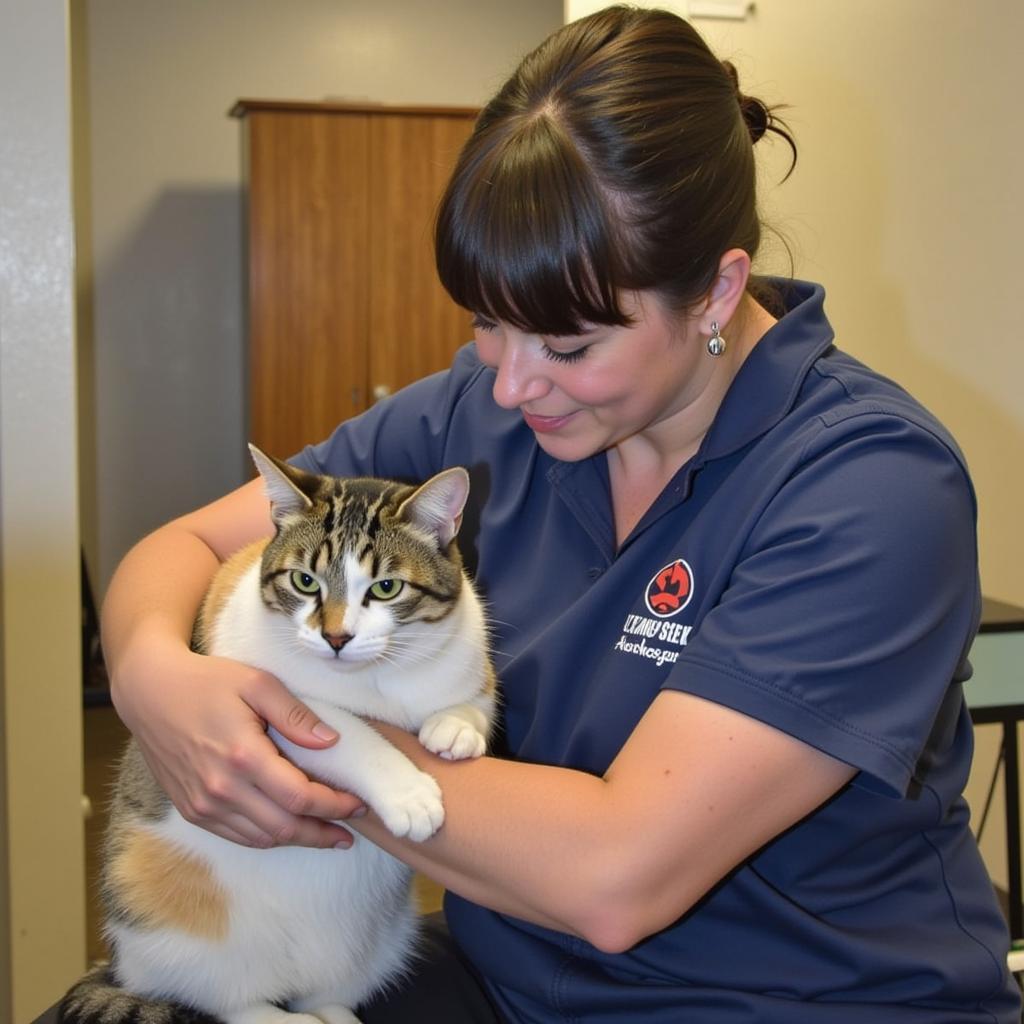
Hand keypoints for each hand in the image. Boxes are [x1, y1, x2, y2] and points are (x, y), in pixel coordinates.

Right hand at [111, 631, 364, 847]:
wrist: (149, 692)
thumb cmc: (206, 681)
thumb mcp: (257, 683)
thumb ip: (295, 716)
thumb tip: (331, 742)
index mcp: (243, 756)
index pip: (299, 797)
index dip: (334, 805)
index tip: (358, 803)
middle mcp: (221, 788)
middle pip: (284, 827)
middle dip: (323, 832)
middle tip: (350, 829)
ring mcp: (203, 804)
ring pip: (262, 838)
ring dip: (298, 840)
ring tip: (327, 834)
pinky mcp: (192, 810)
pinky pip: (237, 835)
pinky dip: (268, 837)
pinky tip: (287, 830)